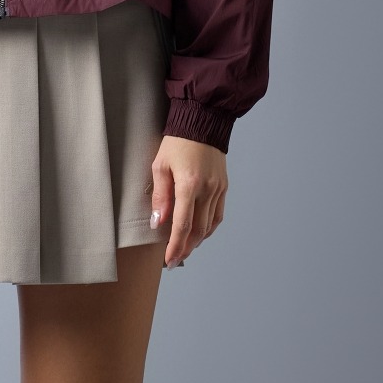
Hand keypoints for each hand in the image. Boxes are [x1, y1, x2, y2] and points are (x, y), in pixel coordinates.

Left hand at [149, 135, 226, 268]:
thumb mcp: (160, 166)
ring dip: (197, 241)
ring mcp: (218, 189)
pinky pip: (217, 215)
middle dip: (185, 248)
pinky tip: (198, 233)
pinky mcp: (223, 187)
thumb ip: (160, 197)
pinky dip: (208, 228)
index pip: (183, 225)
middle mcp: (207, 189)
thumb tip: (159, 222)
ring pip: (209, 225)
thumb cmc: (177, 142)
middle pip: (198, 230)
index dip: (175, 246)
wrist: (202, 122)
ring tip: (184, 249)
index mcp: (189, 184)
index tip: (168, 259)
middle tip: (174, 260)